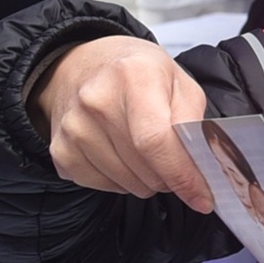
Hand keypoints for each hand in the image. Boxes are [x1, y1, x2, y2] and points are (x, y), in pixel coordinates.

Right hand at [33, 35, 215, 211]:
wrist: (82, 67)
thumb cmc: (135, 73)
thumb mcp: (178, 81)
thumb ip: (194, 121)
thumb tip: (202, 166)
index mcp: (133, 75)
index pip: (156, 141)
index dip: (182, 175)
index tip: (201, 196)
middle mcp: (96, 100)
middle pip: (144, 168)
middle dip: (170, 177)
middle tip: (173, 159)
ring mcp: (73, 128)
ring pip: (127, 184)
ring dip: (146, 179)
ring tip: (143, 149)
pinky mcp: (61, 151)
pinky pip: (104, 187)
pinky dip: (122, 180)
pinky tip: (121, 153)